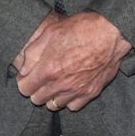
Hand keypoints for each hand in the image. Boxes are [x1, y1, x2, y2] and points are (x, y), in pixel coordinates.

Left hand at [13, 12, 130, 111]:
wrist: (111, 33)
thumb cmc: (81, 29)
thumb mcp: (50, 32)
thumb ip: (32, 53)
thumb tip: (23, 67)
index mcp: (49, 69)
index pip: (25, 89)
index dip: (24, 81)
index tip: (28, 75)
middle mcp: (61, 84)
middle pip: (38, 100)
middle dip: (36, 89)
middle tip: (41, 77)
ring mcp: (77, 91)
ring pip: (54, 105)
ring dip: (52, 95)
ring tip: (56, 82)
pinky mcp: (91, 92)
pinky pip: (73, 106)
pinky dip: (69, 99)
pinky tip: (70, 87)